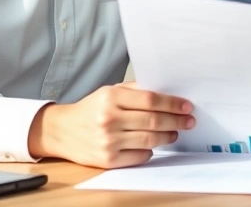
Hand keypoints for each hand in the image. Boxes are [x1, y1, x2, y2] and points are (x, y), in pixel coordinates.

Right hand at [28, 82, 194, 167]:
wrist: (62, 131)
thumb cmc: (91, 109)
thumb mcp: (109, 92)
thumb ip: (135, 91)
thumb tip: (168, 93)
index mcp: (110, 98)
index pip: (151, 100)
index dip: (172, 103)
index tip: (187, 106)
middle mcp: (109, 119)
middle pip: (153, 120)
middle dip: (176, 120)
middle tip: (188, 121)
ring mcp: (108, 141)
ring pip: (150, 140)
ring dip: (168, 136)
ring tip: (174, 132)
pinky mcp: (108, 160)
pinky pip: (140, 156)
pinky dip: (150, 150)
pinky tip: (153, 145)